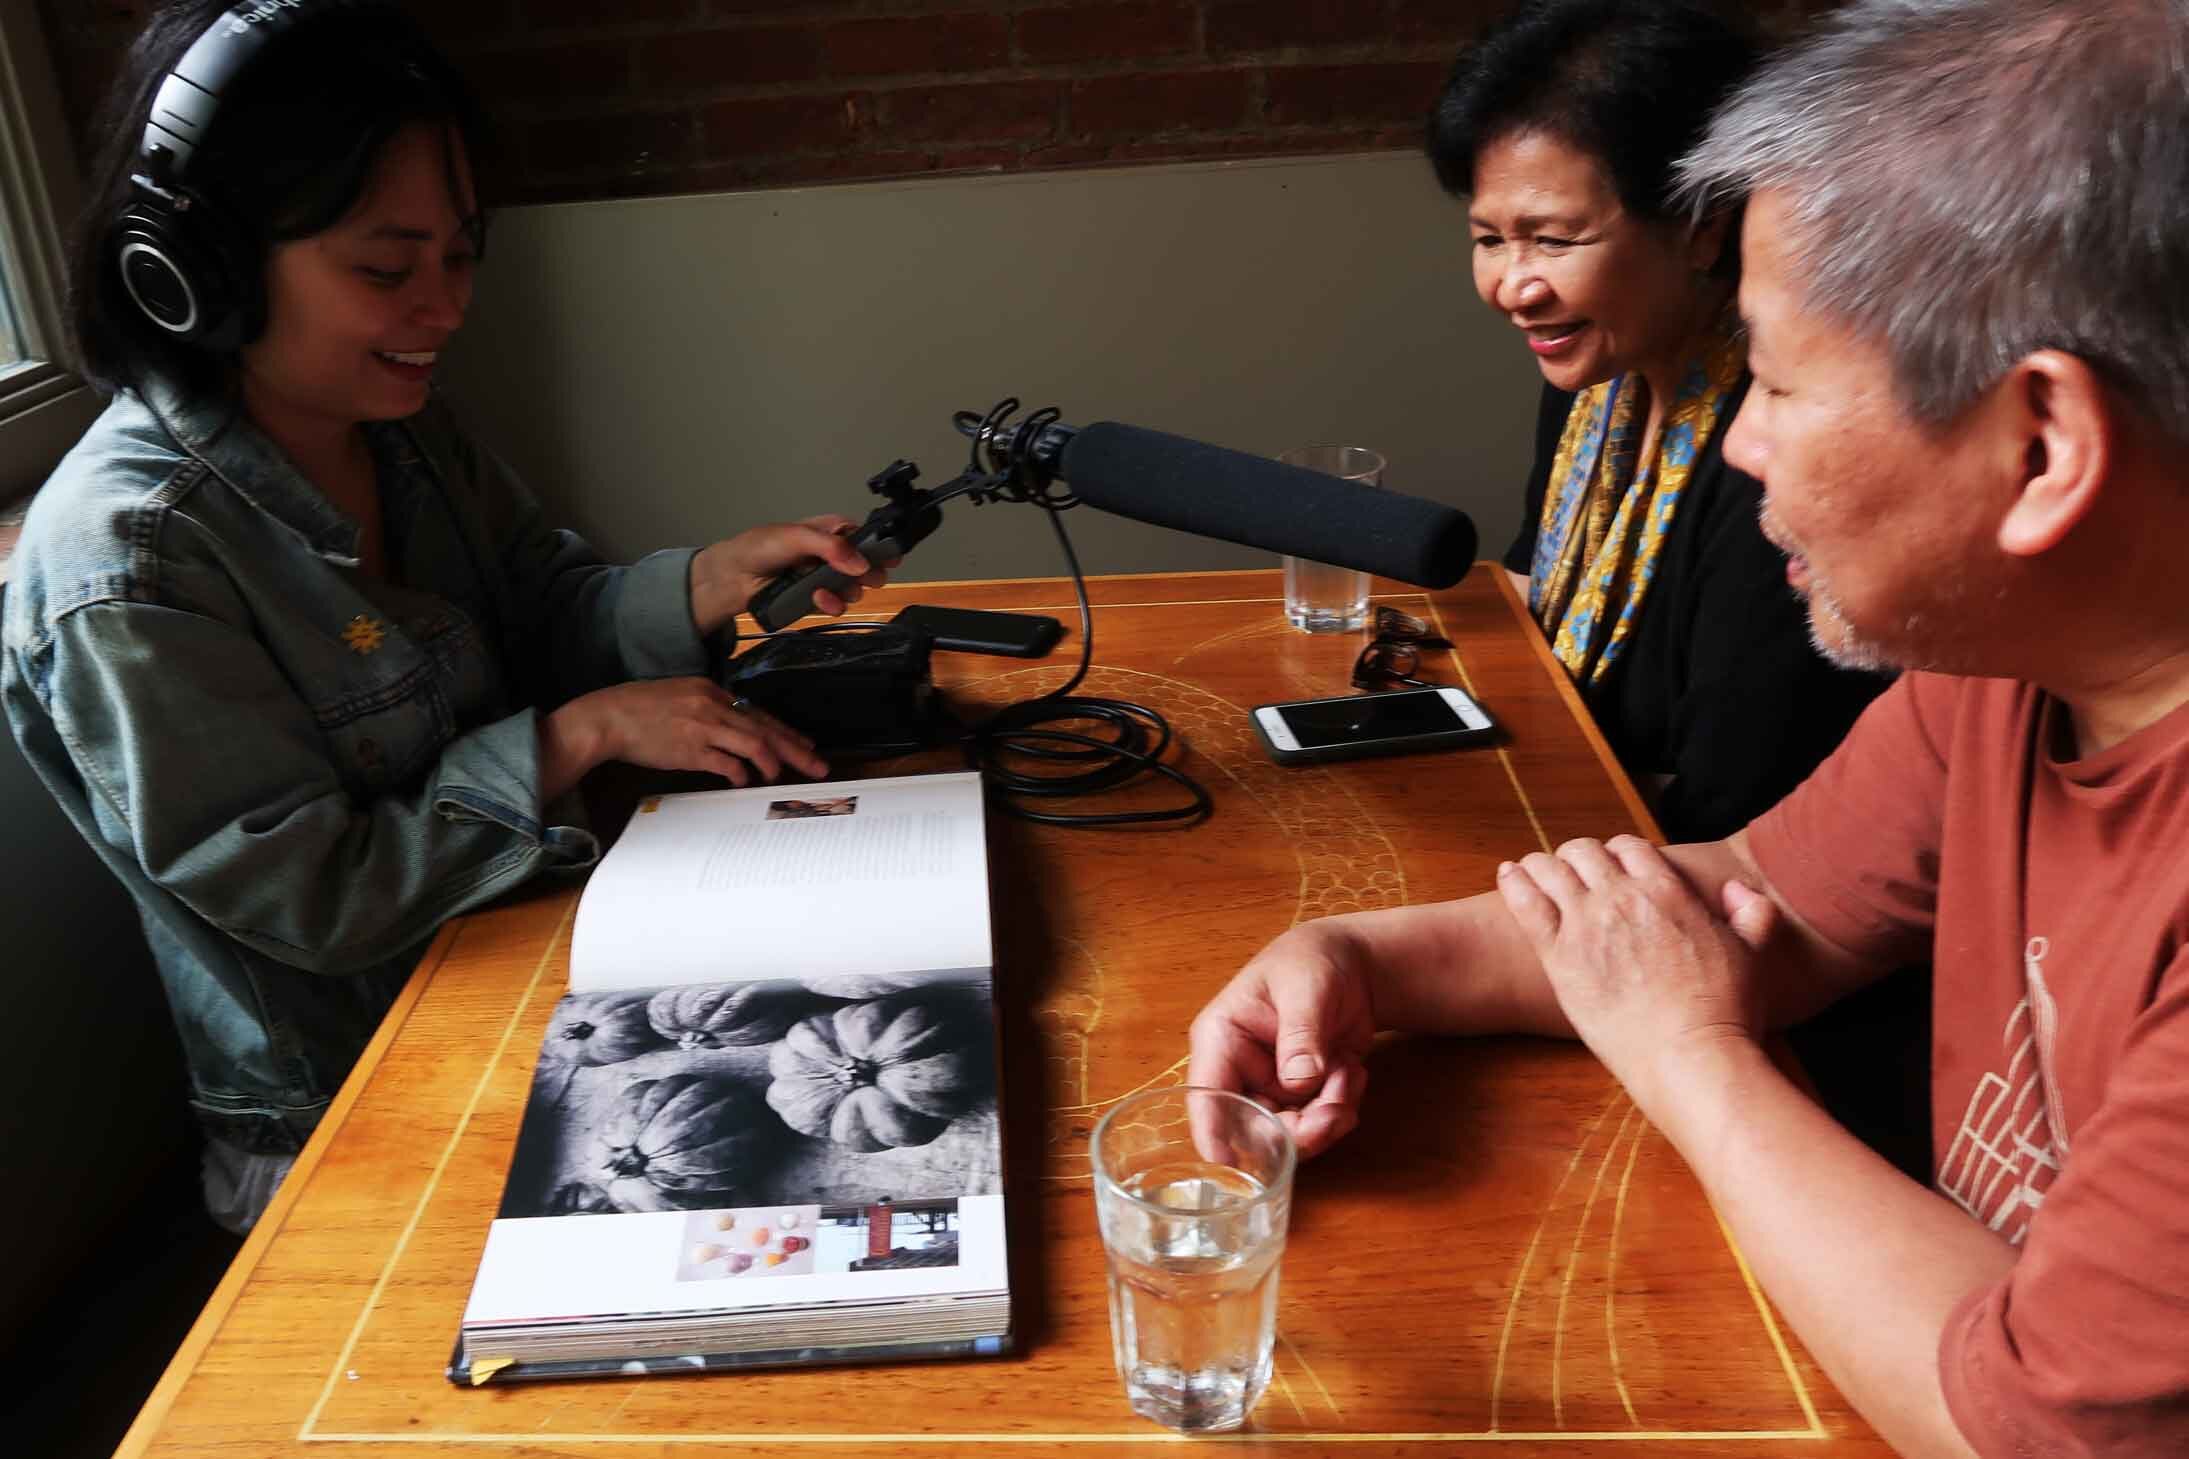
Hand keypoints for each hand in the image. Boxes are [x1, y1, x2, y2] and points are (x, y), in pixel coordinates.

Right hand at [541, 677, 827, 797]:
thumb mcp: (681, 697)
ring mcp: (704, 727)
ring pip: (754, 744)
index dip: (784, 731)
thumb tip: (731, 729)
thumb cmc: (640, 709)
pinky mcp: (691, 749)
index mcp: (712, 692)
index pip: (758, 714)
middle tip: (819, 764)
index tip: (805, 744)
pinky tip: (745, 782)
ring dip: (772, 763)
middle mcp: (714, 706)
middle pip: (766, 729)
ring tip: (780, 777)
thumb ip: (708, 709)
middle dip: (796, 749)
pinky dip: (741, 774)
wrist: (609, 717)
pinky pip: (728, 763)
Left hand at [689, 516, 891, 634]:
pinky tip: (820, 600)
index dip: (878, 545)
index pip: (864, 535)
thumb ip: (830, 546)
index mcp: (829, 530)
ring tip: (830, 590)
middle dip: (869, 573)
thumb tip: (860, 564)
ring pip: (854, 588)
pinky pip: (836, 604)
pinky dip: (832, 604)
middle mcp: (831, 554)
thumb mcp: (796, 537)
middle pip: (865, 564)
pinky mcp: (815, 599)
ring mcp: (824, 578)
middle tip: (867, 578)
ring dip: (848, 591)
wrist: (733, 577)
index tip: (890, 556)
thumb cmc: (759, 548)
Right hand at [1186, 927, 1376, 1157]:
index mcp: (1221, 1039)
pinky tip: (1353, 1071)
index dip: (1212, 1132)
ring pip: (1289, 1134)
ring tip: (1351, 1074)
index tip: (1232, 1163)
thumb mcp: (1306, 988)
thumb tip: (1300, 1081)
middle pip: (1252, 1128)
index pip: (1206, 1094)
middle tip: (1336, 1110)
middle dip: (1299, 1129)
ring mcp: (1269, 1089)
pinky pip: (1317, 1125)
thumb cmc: (1312, 962)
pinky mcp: (1299, 1098)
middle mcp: (1238, 1072)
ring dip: (1328, 1117)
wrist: (1350, 965)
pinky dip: (1342, 1107)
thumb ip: (1301, 1033)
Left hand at [1494, 835, 1777, 1102]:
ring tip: (1534, 870)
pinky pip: (1525, 902)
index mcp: (1666, 890)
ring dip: (1542, 865)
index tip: (1611, 866)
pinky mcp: (1559, 956)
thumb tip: (1737, 890)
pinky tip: (1508, 875)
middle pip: (1584, 852)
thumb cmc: (1726, 1012)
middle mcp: (1622, 898)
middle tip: (1572, 872)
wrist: (1690, 1056)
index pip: (1629, 847)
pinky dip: (1514, 881)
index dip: (1618, 852)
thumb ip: (1752, 914)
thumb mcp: (1753, 954)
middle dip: (1578, 857)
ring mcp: (1586, 924)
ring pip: (1550, 869)